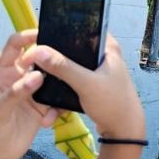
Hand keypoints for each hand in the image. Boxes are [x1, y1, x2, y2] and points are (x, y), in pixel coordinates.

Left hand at [0, 30, 59, 158]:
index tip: (43, 34)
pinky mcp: (43, 107)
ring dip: (59, 80)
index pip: (14, 46)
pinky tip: (50, 120)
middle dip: (49, 56)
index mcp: (4, 72)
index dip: (27, 37)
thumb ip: (17, 92)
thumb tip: (37, 76)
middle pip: (37, 58)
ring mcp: (33, 92)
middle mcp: (20, 78)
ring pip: (51, 77)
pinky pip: (57, 100)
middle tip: (62, 59)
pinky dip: (59, 106)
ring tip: (65, 86)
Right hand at [31, 33, 145, 141]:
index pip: (83, 28)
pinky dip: (62, 89)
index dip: (60, 30)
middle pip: (72, 48)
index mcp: (108, 47)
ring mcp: (97, 71)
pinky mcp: (92, 85)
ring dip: (56, 75)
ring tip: (38, 78)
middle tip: (34, 59)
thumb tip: (38, 51)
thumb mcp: (86, 84)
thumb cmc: (113, 104)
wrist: (124, 131)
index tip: (40, 36)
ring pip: (70, 66)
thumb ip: (63, 67)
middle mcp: (103, 55)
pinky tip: (49, 97)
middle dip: (54, 56)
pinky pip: (72, 81)